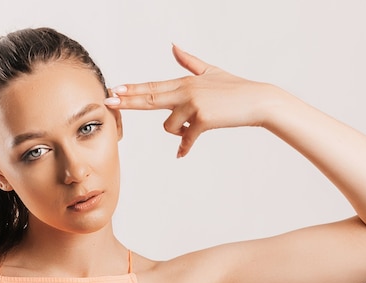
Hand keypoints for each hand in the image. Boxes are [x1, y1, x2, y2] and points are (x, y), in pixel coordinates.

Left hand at [105, 45, 274, 156]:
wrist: (257, 100)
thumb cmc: (235, 89)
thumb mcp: (211, 71)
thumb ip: (189, 62)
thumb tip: (173, 46)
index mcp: (185, 82)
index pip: (152, 86)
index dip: (132, 89)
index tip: (115, 91)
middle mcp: (186, 91)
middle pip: (150, 97)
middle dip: (128, 101)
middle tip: (108, 103)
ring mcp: (193, 105)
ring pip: (169, 125)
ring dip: (178, 131)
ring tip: (194, 128)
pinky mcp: (203, 119)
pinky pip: (186, 138)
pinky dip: (184, 147)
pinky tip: (181, 154)